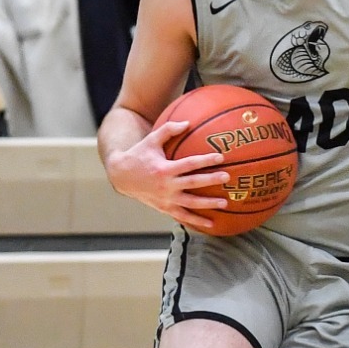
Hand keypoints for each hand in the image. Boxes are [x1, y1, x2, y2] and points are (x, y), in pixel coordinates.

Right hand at [104, 117, 233, 231]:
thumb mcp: (151, 140)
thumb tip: (188, 122)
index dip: (205, 160)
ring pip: (190, 203)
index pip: (189, 164)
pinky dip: (196, 221)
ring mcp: (165, 199)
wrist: (121, 176)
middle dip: (211, 180)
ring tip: (225, 204)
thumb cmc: (139, 155)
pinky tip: (211, 225)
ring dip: (208, 204)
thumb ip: (168, 130)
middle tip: (227, 177)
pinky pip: (182, 216)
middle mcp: (165, 186)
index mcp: (164, 169)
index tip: (221, 157)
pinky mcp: (164, 208)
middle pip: (193, 183)